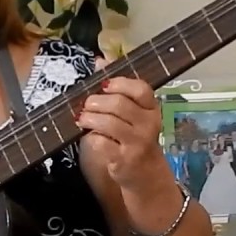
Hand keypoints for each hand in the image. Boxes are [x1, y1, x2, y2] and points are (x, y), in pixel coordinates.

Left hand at [76, 68, 166, 191]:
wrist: (146, 175)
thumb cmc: (136, 138)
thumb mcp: (133, 113)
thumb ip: (117, 87)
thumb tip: (100, 60)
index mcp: (152, 109)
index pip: (141, 88)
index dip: (119, 83)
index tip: (103, 86)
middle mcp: (149, 124)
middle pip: (119, 104)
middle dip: (96, 102)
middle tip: (87, 105)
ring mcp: (138, 143)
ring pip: (108, 122)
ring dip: (90, 118)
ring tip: (83, 119)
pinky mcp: (124, 159)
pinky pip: (101, 142)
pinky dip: (92, 138)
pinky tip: (92, 137)